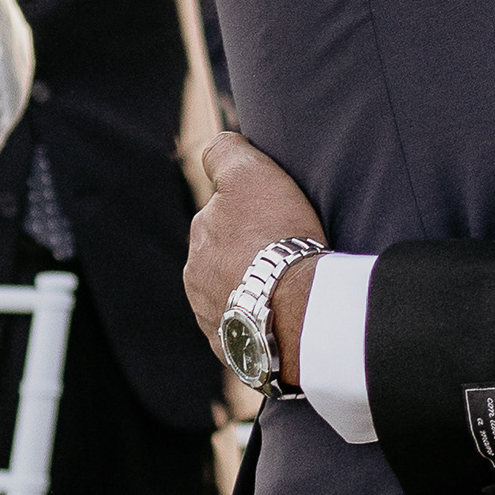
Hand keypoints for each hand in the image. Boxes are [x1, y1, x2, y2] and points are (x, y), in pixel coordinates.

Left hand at [183, 132, 324, 356]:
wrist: (298, 309)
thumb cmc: (277, 237)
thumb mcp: (251, 175)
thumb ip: (226, 153)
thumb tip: (216, 144)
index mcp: (198, 239)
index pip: (221, 217)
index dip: (251, 212)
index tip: (278, 217)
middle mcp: (196, 280)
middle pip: (225, 259)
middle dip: (248, 254)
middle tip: (289, 252)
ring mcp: (214, 319)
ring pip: (235, 295)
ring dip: (255, 289)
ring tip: (292, 288)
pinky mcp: (236, 351)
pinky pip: (250, 329)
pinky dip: (264, 321)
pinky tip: (288, 316)